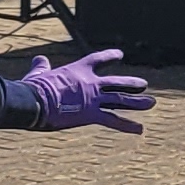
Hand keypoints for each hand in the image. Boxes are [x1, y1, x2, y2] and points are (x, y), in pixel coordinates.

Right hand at [16, 46, 155, 133]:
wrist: (34, 101)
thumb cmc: (32, 88)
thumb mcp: (38, 74)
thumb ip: (41, 66)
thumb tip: (39, 59)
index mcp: (77, 70)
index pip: (97, 59)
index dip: (109, 56)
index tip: (120, 54)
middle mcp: (90, 83)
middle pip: (116, 82)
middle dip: (131, 83)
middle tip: (144, 85)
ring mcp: (93, 99)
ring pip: (120, 100)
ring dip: (137, 102)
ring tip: (151, 103)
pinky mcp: (90, 114)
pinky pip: (112, 120)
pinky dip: (127, 125)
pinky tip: (140, 129)